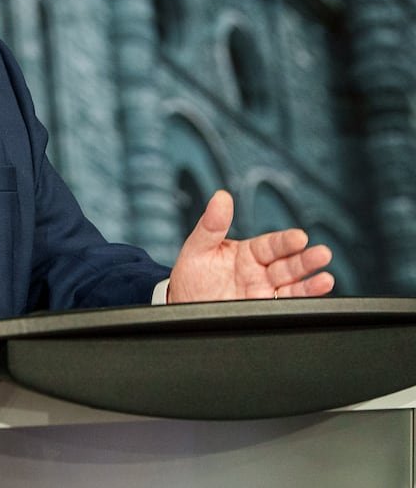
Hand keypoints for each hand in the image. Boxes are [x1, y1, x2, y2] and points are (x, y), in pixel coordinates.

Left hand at [168, 189, 333, 302]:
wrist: (183, 305)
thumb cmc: (191, 276)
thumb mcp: (197, 248)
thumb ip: (212, 225)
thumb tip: (221, 196)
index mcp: (247, 253)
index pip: (271, 245)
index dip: (285, 241)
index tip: (299, 237)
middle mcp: (260, 272)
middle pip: (288, 265)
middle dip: (306, 260)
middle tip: (322, 254)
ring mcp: (263, 293)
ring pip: (292, 286)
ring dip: (310, 283)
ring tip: (326, 279)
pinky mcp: (263, 311)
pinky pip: (286, 306)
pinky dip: (302, 303)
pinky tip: (314, 297)